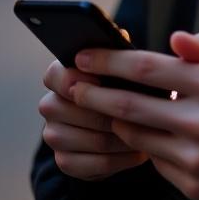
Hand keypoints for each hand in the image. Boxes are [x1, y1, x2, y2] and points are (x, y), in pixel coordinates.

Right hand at [39, 59, 149, 180]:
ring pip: (91, 138)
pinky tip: (139, 152)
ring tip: (148, 133)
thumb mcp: (122, 69)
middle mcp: (50, 105)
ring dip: (122, 137)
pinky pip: (95, 163)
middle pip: (76, 109)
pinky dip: (121, 159)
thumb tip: (123, 36)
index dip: (77, 78)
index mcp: (59, 77)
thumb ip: (118, 52)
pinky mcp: (66, 162)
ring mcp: (54, 135)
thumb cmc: (124, 88)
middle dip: (113, 111)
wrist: (120, 127)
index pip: (54, 75)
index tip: (101, 80)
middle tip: (142, 111)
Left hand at [70, 29, 198, 199]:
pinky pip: (155, 162)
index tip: (84, 56)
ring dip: (117, 121)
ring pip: (136, 137)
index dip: (109, 62)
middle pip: (128, 105)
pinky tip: (151, 136)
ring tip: (108, 109)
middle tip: (72, 86)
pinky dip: (148, 146)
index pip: (147, 69)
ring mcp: (196, 157)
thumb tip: (174, 39)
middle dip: (93, 94)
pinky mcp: (193, 185)